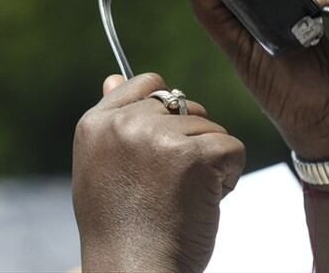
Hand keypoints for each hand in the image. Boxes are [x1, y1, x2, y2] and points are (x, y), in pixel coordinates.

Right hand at [72, 73, 245, 272]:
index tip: (161, 151)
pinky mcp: (195, 155)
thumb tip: (112, 75)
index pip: (147, 84)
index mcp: (96, 123)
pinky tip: (203, 203)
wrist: (134, 272)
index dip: (165, 114)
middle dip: (188, 141)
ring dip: (208, 162)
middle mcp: (125, 124)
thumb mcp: (98, 168)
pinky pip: (232, 148)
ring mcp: (159, 137)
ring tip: (182, 198)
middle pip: (183, 105)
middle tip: (168, 186)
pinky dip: (228, 177)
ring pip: (210, 128)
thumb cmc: (120, 230)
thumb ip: (111, 122)